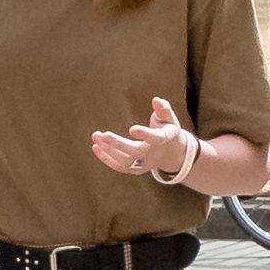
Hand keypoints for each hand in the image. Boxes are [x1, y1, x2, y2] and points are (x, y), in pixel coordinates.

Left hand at [84, 102, 247, 195]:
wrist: (173, 154)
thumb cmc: (169, 130)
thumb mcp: (170, 118)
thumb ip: (163, 109)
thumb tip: (155, 100)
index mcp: (164, 140)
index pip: (155, 139)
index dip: (145, 135)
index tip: (132, 129)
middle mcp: (154, 154)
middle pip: (135, 153)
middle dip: (118, 145)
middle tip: (103, 135)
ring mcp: (145, 164)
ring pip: (126, 162)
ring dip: (109, 151)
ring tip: (96, 137)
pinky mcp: (136, 169)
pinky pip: (121, 167)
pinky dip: (107, 159)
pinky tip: (96, 148)